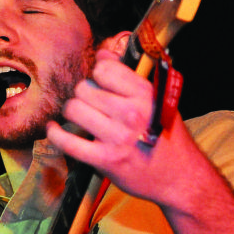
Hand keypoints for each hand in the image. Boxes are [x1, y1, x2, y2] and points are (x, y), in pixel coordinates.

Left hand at [47, 49, 200, 207]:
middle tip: (92, 106)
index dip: (98, 74)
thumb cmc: (167, 139)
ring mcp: (117, 137)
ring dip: (73, 112)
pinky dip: (55, 134)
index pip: (104, 69)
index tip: (99, 82)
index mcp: (144, 95)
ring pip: (74, 109)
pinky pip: (67, 141)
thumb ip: (130, 80)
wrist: (179, 178)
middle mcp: (131, 113)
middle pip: (84, 88)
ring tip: (80, 117)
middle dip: (84, 95)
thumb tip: (102, 54)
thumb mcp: (158, 102)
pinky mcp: (105, 160)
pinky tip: (54, 129)